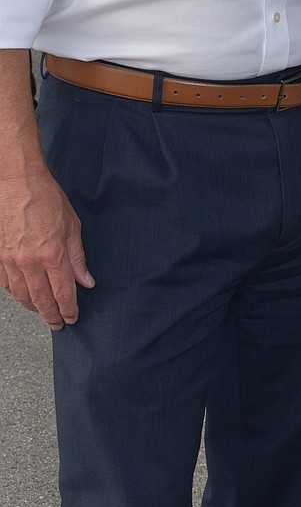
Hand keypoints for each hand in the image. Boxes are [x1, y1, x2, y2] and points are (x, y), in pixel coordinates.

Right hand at [0, 168, 94, 328]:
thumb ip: (78, 257)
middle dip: (51, 316)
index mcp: (52, 254)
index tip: (72, 317)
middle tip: (58, 324)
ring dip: (33, 308)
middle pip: (41, 301)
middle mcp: (29, 262)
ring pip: (22, 296)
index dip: (69, 310)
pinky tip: (24, 294)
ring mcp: (10, 261)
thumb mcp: (72, 226)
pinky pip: (6, 285)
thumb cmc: (45, 197)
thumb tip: (86, 280)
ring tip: (43, 312)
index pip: (63, 293)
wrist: (16, 182)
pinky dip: (16, 294)